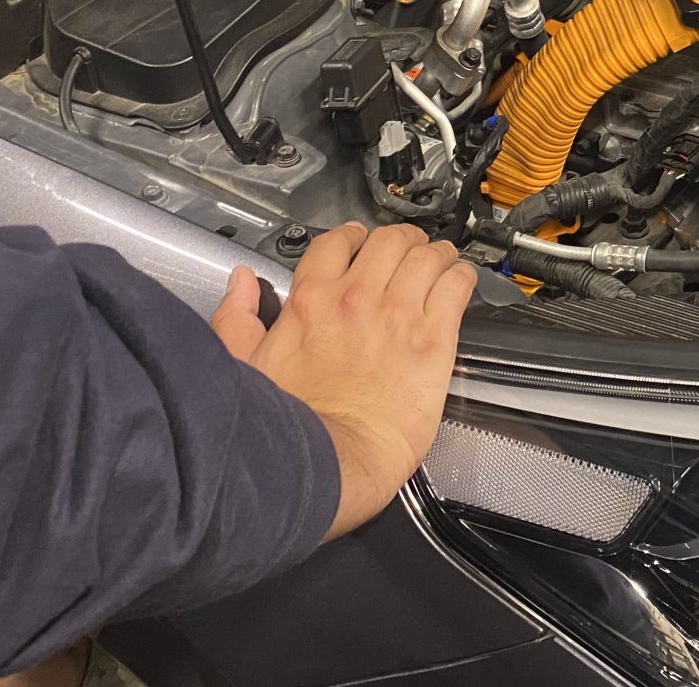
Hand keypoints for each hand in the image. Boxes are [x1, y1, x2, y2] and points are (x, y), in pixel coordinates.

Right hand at [211, 223, 475, 539]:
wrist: (335, 462)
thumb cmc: (293, 427)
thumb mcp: (245, 369)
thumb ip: (237, 320)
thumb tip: (241, 284)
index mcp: (311, 301)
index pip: (336, 242)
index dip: (353, 237)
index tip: (361, 243)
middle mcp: (356, 298)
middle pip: (389, 240)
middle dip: (401, 240)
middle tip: (409, 250)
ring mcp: (398, 314)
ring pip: (427, 256)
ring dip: (436, 254)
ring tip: (441, 261)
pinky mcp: (433, 337)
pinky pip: (456, 285)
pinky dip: (461, 276)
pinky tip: (460, 281)